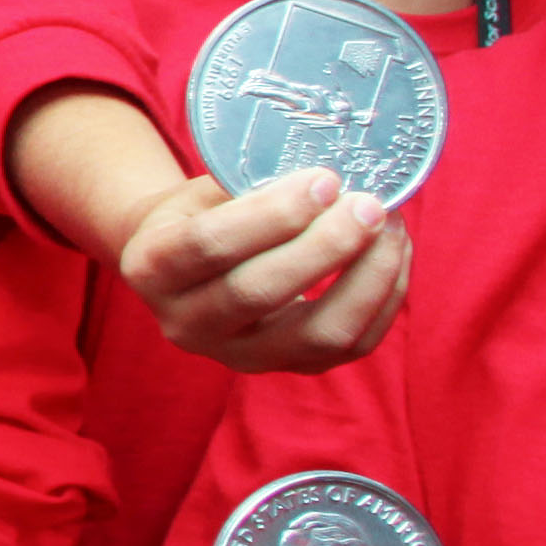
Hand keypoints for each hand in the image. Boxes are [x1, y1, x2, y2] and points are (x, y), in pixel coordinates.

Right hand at [118, 166, 408, 372]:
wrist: (183, 270)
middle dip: (326, 245)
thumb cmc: (197, 215)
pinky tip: (393, 255)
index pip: (210, 245)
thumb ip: (252, 187)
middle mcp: (187, 324)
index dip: (273, 214)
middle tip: (370, 204)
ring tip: (391, 229)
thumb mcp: (202, 191)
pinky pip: (351, 347)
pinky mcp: (288, 369)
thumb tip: (331, 177)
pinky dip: (383, 300)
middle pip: (260, 293)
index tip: (325, 179)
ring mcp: (239, 356)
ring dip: (367, 280)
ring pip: (316, 335)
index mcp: (152, 268)